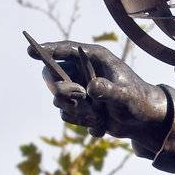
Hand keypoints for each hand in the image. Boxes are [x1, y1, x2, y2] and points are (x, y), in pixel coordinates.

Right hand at [27, 40, 167, 141]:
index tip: (31, 50)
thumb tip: (90, 88)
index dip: (48, 50)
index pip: (66, 49)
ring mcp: (80, 89)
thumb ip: (108, 91)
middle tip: (78, 97)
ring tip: (97, 115)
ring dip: (75, 110)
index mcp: (95, 59)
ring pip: (59, 99)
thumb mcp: (125, 96)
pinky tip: (100, 124)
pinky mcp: (80, 105)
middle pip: (54, 75)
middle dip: (61, 90)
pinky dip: (81, 122)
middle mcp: (84, 72)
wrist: (143, 122)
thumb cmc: (138, 101)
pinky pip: (67, 114)